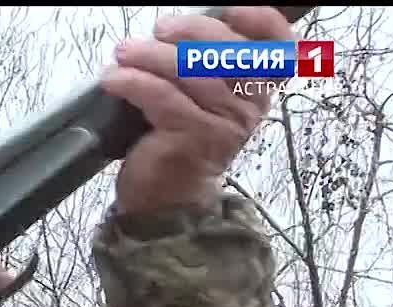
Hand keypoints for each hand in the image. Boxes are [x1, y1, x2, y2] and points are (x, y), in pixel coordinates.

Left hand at [103, 6, 293, 214]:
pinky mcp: (190, 136)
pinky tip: (113, 79)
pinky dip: (132, 81)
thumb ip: (203, 69)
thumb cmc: (180, 145)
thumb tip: (173, 32)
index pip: (279, 49)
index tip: (229, 10)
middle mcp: (248, 106)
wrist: (167, 202)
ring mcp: (222, 122)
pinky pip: (160, 94)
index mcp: (257, 92)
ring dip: (150, 55)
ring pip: (189, 70)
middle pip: (229, 50)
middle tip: (158, 30)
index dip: (261, 21)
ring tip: (124, 53)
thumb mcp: (199, 103)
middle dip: (190, 31)